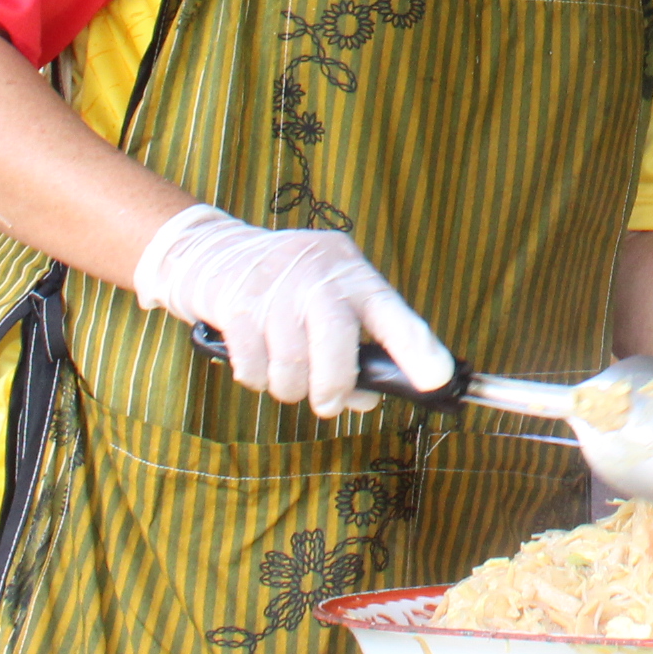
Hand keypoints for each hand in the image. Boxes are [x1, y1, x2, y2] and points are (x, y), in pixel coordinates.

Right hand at [131, 205, 449, 415]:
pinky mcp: (238, 307)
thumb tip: (367, 399)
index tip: (437, 378)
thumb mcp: (330, 298)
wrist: (215, 250)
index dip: (417, 348)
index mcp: (353, 275)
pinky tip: (255, 355)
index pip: (392, 312)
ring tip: (284, 367)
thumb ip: (354, 344)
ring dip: (288, 388)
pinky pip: (254, 372)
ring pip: (293, 373)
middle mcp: (319, 278)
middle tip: (328, 403)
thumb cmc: (289, 284)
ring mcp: (277, 290)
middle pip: (338, 353)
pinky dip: (255, 378)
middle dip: (333, 391)